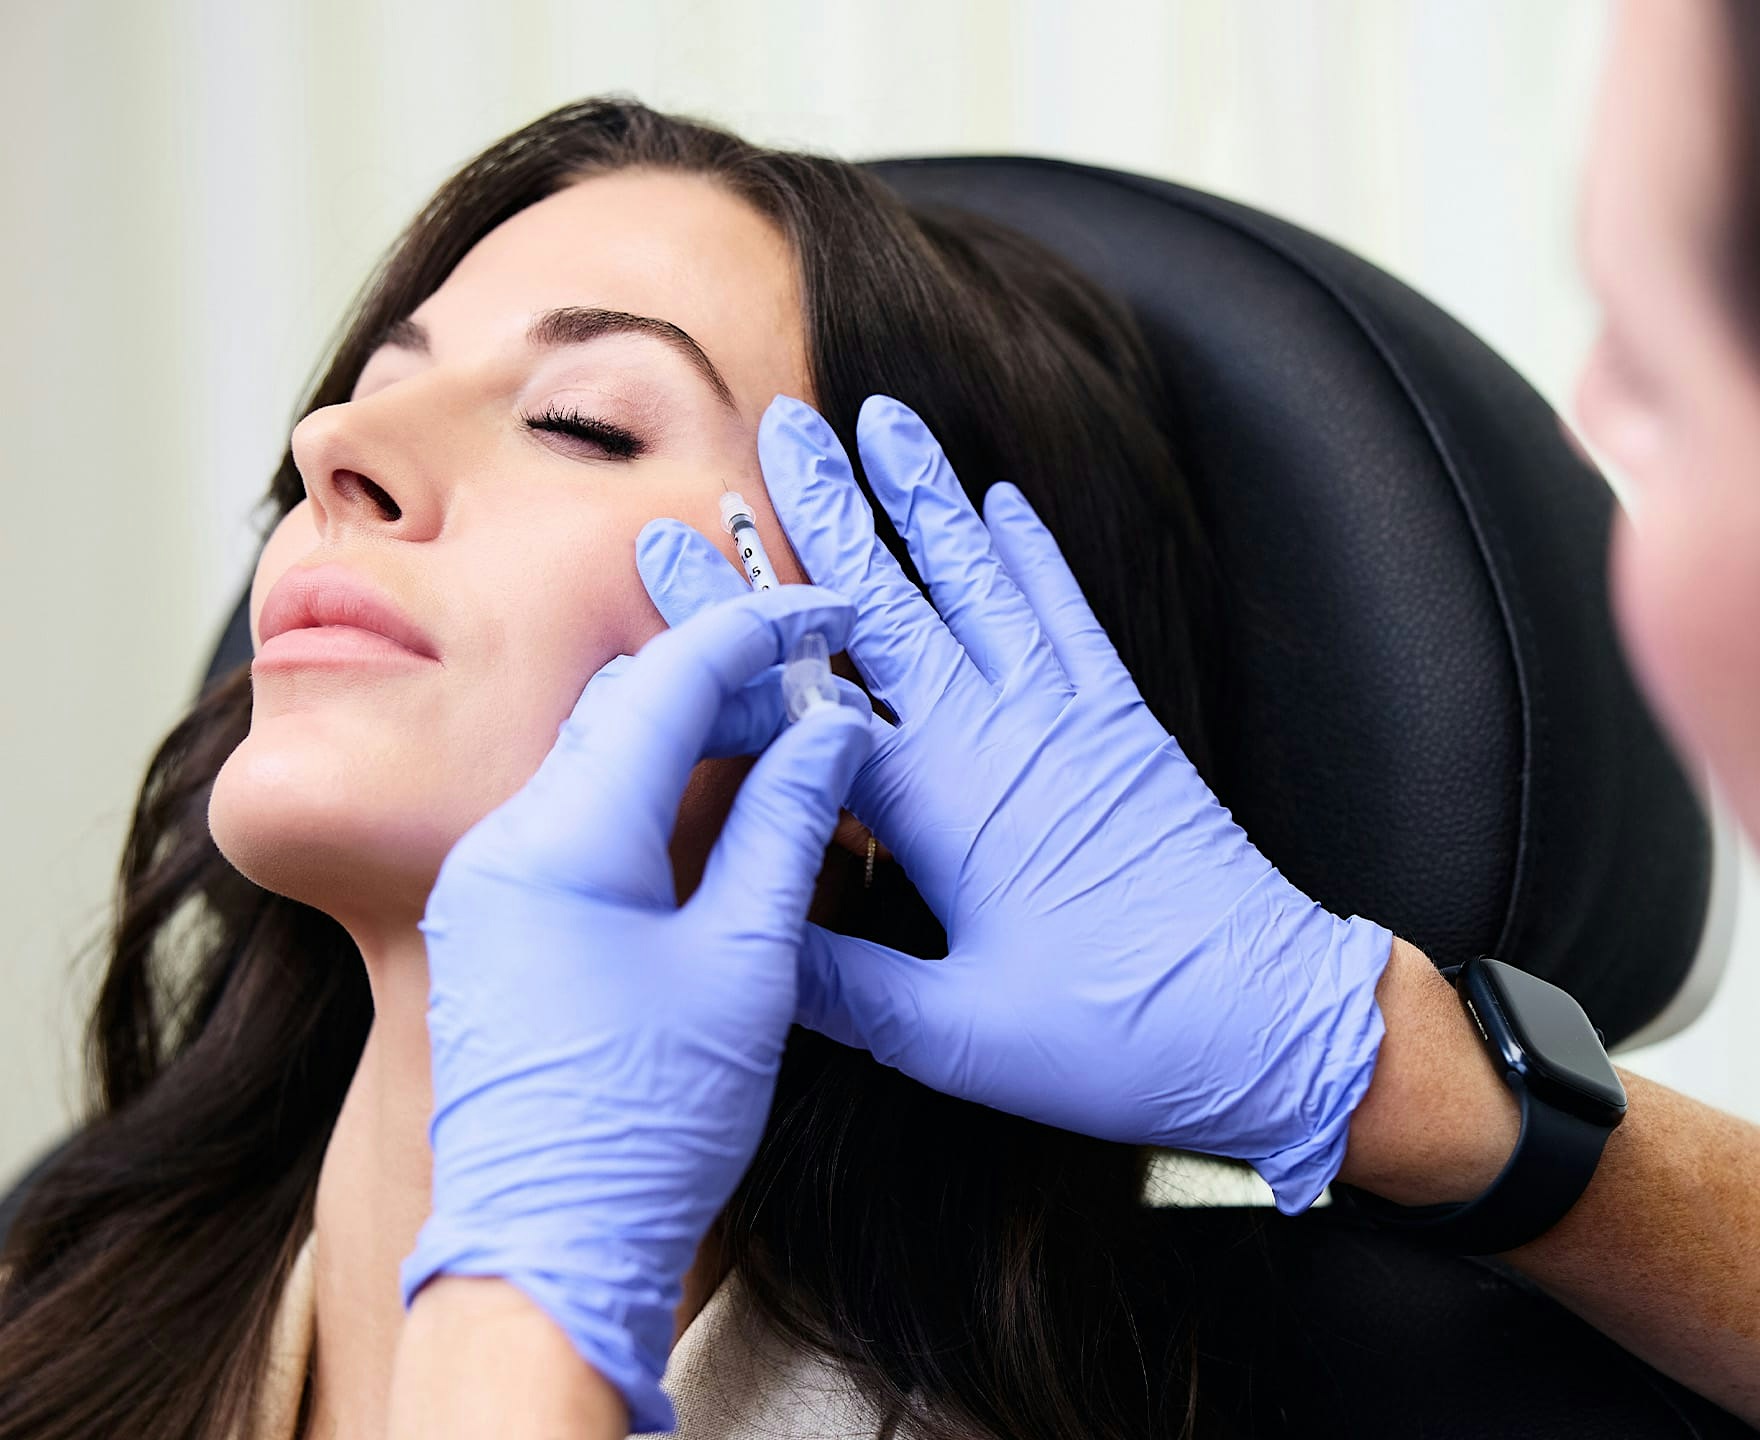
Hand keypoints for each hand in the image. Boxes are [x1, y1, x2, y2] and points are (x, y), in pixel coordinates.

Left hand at [398, 584, 872, 1433]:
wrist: (545, 1253)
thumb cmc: (649, 1121)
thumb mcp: (743, 963)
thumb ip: (783, 825)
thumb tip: (831, 729)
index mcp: (562, 838)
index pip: (666, 681)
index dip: (757, 629)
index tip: (829, 607)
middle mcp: (503, 840)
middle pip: (624, 708)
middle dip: (726, 682)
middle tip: (820, 690)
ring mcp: (488, 882)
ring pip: (598, 760)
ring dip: (688, 738)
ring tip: (782, 751)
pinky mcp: (494, 922)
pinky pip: (576, 818)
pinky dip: (649, 796)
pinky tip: (715, 817)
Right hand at [637, 393, 1395, 1214]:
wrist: (1277, 1025)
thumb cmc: (1116, 1040)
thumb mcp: (955, 1040)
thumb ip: (839, 984)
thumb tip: (739, 934)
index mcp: (939, 806)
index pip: (806, 688)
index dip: (733, 617)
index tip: (673, 547)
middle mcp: (1000, 737)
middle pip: (895, 601)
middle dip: (832, 507)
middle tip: (782, 424)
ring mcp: (1070, 721)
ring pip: (983, 583)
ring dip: (930, 498)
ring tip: (886, 418)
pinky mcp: (1125, 728)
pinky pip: (1071, 618)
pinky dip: (1037, 555)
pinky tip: (1009, 503)